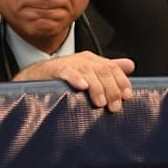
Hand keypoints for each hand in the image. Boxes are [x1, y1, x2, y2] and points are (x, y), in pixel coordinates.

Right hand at [12, 51, 134, 111]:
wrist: (37, 77)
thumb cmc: (64, 77)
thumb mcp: (89, 72)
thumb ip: (109, 69)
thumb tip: (130, 65)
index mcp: (92, 60)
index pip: (113, 67)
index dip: (122, 82)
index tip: (126, 97)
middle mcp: (83, 60)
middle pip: (103, 70)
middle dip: (112, 89)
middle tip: (113, 107)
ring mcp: (69, 63)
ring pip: (89, 72)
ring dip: (97, 88)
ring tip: (100, 102)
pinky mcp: (55, 69)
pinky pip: (67, 72)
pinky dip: (76, 79)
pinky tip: (82, 87)